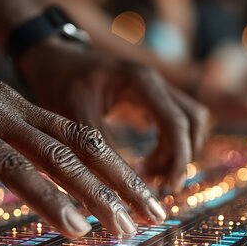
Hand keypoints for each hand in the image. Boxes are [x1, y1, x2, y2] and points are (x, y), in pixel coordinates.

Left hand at [16, 37, 209, 190]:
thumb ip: (98, 147)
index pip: (177, 122)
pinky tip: (146, 166)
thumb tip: (117, 185)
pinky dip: (169, 147)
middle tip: (161, 185)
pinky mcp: (151, 101)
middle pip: (193, 121)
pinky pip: (174, 124)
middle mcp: (155, 82)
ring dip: (177, 152)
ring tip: (150, 176)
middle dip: (182, 156)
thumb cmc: (61, 83)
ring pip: (189, 123)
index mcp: (141, 81)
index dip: (178, 157)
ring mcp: (156, 90)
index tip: (169, 186)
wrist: (53, 59)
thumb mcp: (74, 115)